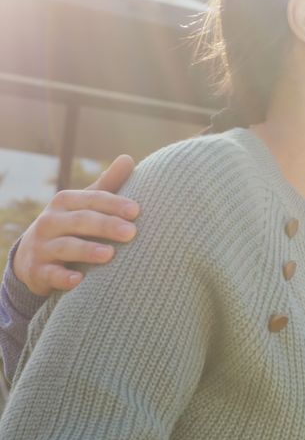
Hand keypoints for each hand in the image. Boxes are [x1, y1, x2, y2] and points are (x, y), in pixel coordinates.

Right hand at [12, 155, 139, 296]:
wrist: (33, 256)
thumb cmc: (71, 224)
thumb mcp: (85, 204)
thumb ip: (108, 185)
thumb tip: (128, 158)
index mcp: (65, 202)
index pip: (91, 200)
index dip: (114, 204)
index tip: (137, 211)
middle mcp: (50, 221)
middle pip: (80, 221)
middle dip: (106, 225)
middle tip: (132, 233)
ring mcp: (42, 247)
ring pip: (64, 246)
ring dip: (86, 250)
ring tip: (109, 255)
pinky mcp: (38, 271)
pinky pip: (50, 274)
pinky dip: (63, 277)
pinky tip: (78, 281)